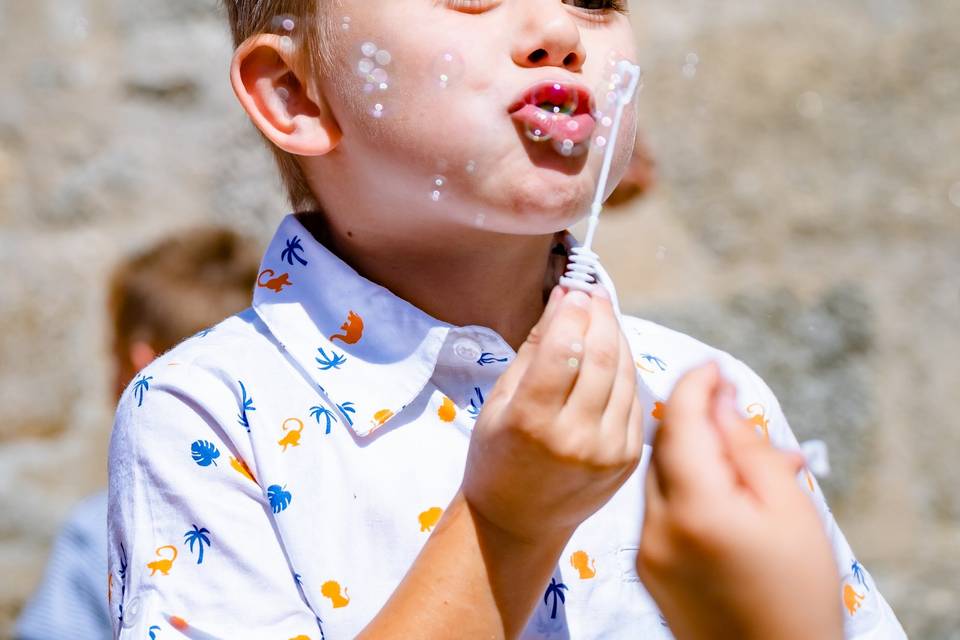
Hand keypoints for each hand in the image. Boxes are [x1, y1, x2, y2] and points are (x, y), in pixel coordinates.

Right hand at [460, 285, 643, 543]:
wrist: (518, 520)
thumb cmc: (498, 455)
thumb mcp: (499, 400)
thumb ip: (535, 348)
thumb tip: (564, 298)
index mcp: (532, 422)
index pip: (564, 350)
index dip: (572, 312)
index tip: (573, 290)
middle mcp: (575, 437)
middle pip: (602, 357)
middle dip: (600, 315)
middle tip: (592, 293)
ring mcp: (608, 451)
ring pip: (625, 373)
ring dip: (616, 336)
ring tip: (601, 317)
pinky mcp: (629, 458)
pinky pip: (633, 398)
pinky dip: (624, 368)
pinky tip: (611, 353)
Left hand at [637, 363, 842, 639]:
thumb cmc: (798, 593)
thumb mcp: (790, 511)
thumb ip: (749, 449)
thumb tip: (720, 401)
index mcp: (696, 508)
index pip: (679, 422)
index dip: (695, 385)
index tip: (714, 366)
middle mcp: (657, 526)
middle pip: (663, 447)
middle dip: (691, 417)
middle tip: (727, 403)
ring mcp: (645, 549)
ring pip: (657, 476)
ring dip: (688, 452)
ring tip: (734, 452)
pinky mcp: (646, 567)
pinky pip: (656, 509)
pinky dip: (681, 487)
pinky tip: (718, 490)